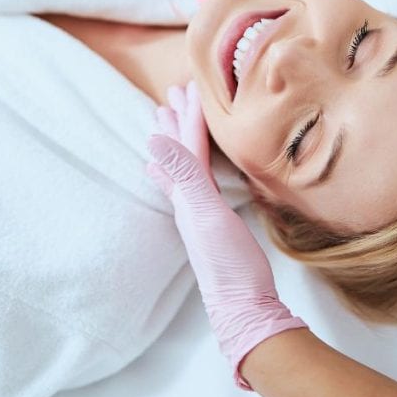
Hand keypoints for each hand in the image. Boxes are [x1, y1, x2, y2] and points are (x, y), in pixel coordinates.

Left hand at [148, 81, 306, 389]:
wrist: (244, 308)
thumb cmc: (230, 266)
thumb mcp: (208, 216)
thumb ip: (185, 178)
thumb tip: (153, 142)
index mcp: (188, 195)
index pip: (186, 145)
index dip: (189, 115)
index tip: (189, 87)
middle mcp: (188, 202)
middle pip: (178, 153)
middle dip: (175, 123)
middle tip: (172, 95)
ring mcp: (199, 215)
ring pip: (184, 168)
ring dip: (177, 142)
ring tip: (166, 123)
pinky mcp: (213, 226)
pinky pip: (195, 188)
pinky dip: (186, 174)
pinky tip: (185, 178)